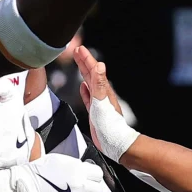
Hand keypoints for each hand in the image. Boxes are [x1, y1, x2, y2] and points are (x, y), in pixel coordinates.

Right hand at [10, 154, 103, 191]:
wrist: (22, 186)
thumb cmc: (36, 172)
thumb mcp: (58, 161)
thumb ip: (74, 166)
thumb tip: (81, 168)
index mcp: (78, 169)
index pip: (98, 174)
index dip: (93, 176)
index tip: (89, 177)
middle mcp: (79, 184)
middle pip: (97, 189)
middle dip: (90, 188)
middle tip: (81, 187)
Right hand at [74, 46, 137, 161]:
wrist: (114, 143)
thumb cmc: (109, 124)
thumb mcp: (101, 101)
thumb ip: (99, 83)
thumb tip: (99, 65)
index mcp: (102, 90)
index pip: (93, 70)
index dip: (86, 59)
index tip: (80, 49)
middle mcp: (101, 94)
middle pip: (91, 74)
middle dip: (84, 62)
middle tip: (77, 51)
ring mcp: (98, 102)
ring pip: (89, 83)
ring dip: (83, 73)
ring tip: (79, 64)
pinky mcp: (95, 111)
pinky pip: (88, 97)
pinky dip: (85, 90)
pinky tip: (83, 87)